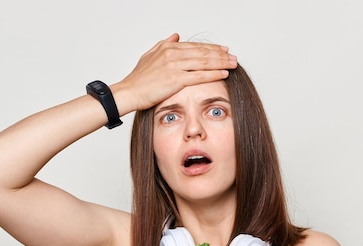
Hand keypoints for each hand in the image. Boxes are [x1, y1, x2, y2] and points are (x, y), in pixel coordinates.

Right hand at [113, 33, 237, 111]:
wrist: (129, 92)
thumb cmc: (138, 79)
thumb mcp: (149, 56)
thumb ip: (164, 44)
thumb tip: (176, 36)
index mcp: (167, 47)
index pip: (195, 46)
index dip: (212, 48)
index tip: (224, 50)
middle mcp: (172, 53)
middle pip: (203, 52)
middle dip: (221, 55)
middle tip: (233, 57)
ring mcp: (174, 66)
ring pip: (204, 62)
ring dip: (221, 63)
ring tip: (233, 64)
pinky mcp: (176, 79)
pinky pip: (199, 75)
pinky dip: (213, 74)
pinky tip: (224, 74)